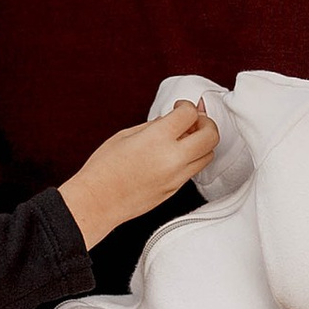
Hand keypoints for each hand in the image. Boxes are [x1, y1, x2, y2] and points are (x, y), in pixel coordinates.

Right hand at [58, 99, 220, 249]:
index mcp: (158, 138)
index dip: (186, 106)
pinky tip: (178, 154)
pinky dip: (193, 158)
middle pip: (211, 134)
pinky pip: (195, 170)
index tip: (180, 107)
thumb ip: (153, 126)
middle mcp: (172, 158)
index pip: (189, 114)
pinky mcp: (175, 190)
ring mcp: (176, 176)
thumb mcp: (125, 136)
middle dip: (206, 122)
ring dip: (203, 142)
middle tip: (194, 120)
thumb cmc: (103, 170)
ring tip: (187, 138)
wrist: (97, 202)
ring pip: (209, 155)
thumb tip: (169, 121)